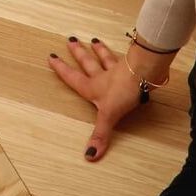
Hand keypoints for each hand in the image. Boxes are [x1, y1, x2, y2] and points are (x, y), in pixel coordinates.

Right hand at [47, 35, 149, 161]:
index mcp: (93, 87)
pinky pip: (125, 59)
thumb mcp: (109, 116)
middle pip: (88, 63)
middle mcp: (103, 77)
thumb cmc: (123, 92)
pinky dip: (125, 54)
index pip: (73, 78)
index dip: (62, 69)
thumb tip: (89, 155)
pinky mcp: (133, 67)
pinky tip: (127, 51)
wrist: (143, 75)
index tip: (52, 57)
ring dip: (99, 50)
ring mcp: (118, 70)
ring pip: (106, 58)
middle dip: (78, 54)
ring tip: (94, 40)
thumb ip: (100, 134)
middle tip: (71, 40)